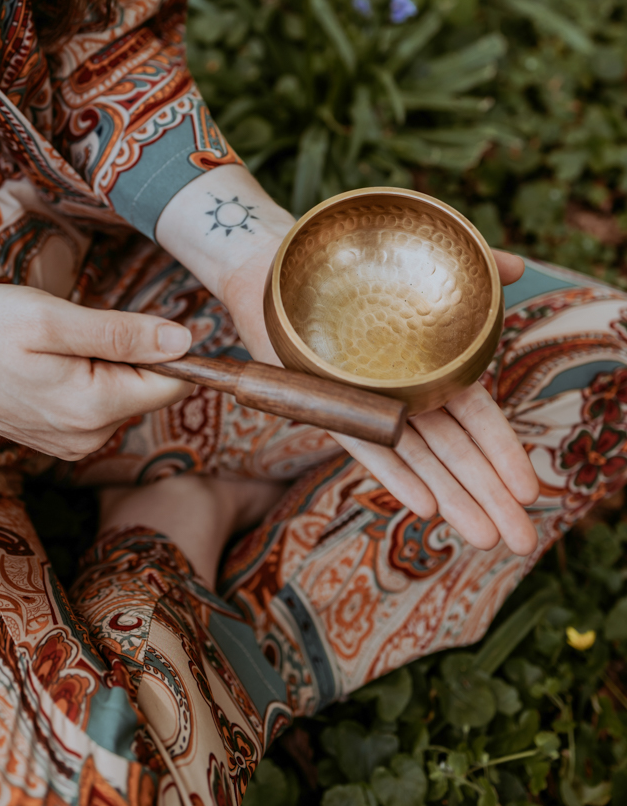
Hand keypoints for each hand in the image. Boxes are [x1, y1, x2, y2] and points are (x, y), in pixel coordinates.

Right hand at [0, 285, 193, 459]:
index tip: (136, 321)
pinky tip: (47, 363)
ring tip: (54, 345)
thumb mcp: (51, 318)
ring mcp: (75, 442)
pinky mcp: (63, 438)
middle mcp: (90, 437)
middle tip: (74, 330)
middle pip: (148, 387)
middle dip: (126, 350)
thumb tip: (184, 341)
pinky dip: (85, 376)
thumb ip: (121, 332)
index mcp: (93, 408)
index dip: (169, 346)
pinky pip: (99, 402)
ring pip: (123, 392)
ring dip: (103, 362)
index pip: (172, 383)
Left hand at [217, 215, 537, 556]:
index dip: (503, 452)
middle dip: (489, 494)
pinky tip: (425, 506)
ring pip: (418, 458)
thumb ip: (470, 272)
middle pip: (455, 451)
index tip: (530, 489)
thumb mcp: (417, 269)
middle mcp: (406, 395)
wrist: (276, 270)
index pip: (478, 418)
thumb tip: (517, 265)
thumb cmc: (354, 270)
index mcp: (434, 369)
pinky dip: (394, 474)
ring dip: (452, 497)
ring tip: (485, 537)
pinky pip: (365, 444)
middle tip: (522, 540)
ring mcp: (369, 406)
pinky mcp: (330, 409)